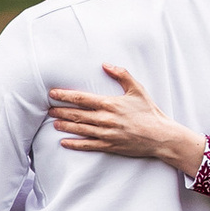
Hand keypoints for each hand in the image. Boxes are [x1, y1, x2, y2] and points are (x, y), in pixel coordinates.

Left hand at [46, 62, 208, 173]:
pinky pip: (88, 145)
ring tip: (54, 122)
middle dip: (61, 110)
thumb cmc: (149, 112)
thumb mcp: (137, 89)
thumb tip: (105, 64)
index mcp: (110, 104)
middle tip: (48, 108)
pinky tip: (64, 142)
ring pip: (80, 129)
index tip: (53, 93)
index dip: (65, 96)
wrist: (161, 136)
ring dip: (65, 126)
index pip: (82, 99)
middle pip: (77, 114)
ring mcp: (106, 134)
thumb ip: (121, 75)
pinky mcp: (110, 146)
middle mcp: (105, 119)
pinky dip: (75, 144)